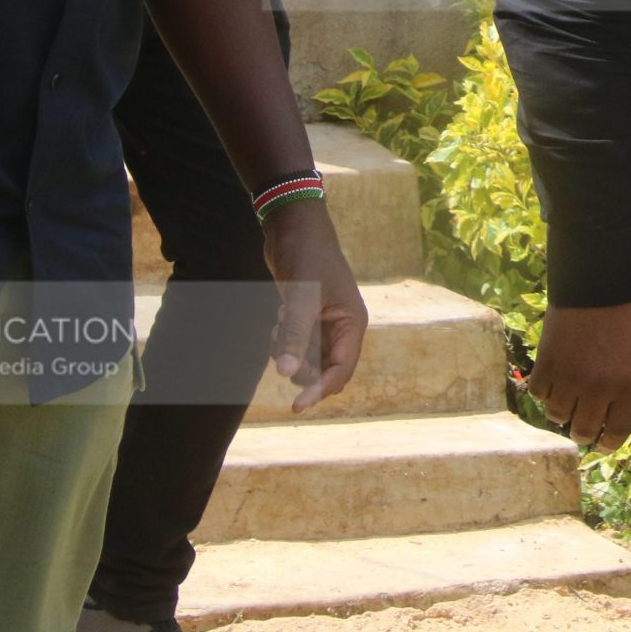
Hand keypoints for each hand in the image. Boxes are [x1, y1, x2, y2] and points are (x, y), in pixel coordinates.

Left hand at [260, 199, 367, 413]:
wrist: (294, 226)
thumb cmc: (305, 256)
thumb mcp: (301, 296)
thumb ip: (295, 335)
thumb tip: (286, 373)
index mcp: (352, 323)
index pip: (341, 370)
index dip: (320, 390)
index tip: (295, 406)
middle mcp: (343, 327)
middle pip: (324, 369)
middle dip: (301, 366)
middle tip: (281, 342)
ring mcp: (325, 322)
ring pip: (308, 358)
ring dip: (290, 350)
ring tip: (279, 320)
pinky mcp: (308, 317)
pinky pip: (298, 344)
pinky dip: (285, 339)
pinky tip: (278, 315)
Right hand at [526, 298, 630, 449]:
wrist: (599, 284)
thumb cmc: (630, 314)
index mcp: (627, 388)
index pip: (616, 433)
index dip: (608, 443)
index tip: (603, 443)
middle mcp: (597, 390)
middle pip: (582, 431)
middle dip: (583, 433)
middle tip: (582, 425)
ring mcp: (569, 379)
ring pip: (556, 416)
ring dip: (562, 411)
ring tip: (566, 400)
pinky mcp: (546, 364)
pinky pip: (539, 393)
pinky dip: (544, 391)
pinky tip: (552, 382)